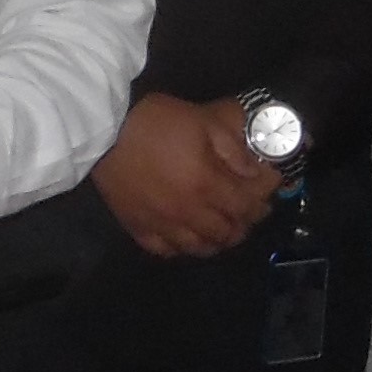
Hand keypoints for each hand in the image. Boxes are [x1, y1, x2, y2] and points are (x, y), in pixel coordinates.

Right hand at [92, 93, 280, 258]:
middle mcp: (187, 212)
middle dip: (244, 225)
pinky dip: (182, 248)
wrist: (103, 130)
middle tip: (247, 213)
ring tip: (222, 228)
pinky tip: (186, 237)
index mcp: (205, 185)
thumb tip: (256, 173)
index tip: (267, 197)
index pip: (244, 207)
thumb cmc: (156, 121)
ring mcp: (161, 224)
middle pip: (225, 233)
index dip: (261, 204)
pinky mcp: (138, 228)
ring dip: (217, 241)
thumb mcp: (203, 122)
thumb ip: (233, 150)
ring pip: (199, 248)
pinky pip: (166, 250)